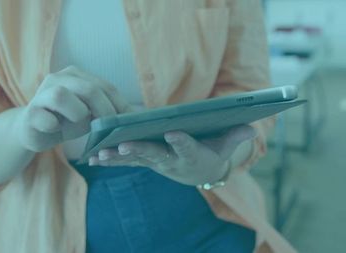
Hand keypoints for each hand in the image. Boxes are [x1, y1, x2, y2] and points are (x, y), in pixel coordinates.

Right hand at [15, 66, 133, 151]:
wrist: (34, 131)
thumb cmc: (66, 120)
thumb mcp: (90, 114)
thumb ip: (105, 110)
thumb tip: (133, 117)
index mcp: (76, 75)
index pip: (104, 86)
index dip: (119, 104)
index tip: (129, 121)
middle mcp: (58, 78)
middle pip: (88, 89)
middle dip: (104, 110)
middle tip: (110, 128)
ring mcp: (42, 94)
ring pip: (61, 95)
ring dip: (77, 113)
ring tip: (78, 122)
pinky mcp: (30, 113)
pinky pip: (45, 118)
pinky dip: (53, 126)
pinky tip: (54, 128)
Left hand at [89, 125, 256, 185]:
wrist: (200, 172)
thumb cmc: (213, 152)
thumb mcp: (226, 146)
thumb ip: (236, 137)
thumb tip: (252, 128)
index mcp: (193, 155)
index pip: (188, 148)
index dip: (182, 142)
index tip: (174, 133)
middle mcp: (172, 160)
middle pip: (155, 155)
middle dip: (139, 150)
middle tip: (123, 146)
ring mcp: (156, 162)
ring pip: (136, 159)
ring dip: (118, 157)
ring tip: (100, 154)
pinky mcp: (146, 161)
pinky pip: (127, 161)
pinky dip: (110, 161)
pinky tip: (92, 158)